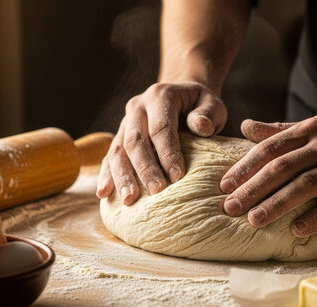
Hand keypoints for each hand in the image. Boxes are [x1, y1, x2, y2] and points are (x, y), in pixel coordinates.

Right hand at [97, 81, 226, 204]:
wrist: (183, 99)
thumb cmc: (200, 107)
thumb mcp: (212, 104)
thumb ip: (209, 114)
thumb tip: (202, 127)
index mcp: (159, 96)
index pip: (160, 127)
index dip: (168, 152)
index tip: (177, 177)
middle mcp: (137, 108)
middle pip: (136, 140)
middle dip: (145, 168)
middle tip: (156, 191)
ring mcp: (125, 123)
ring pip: (118, 150)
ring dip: (122, 176)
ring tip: (129, 200)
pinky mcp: (119, 137)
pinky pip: (109, 157)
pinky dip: (106, 175)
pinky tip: (104, 193)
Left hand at [221, 114, 316, 235]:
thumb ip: (280, 131)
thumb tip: (245, 126)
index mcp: (311, 130)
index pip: (270, 148)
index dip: (245, 167)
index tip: (224, 185)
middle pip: (283, 168)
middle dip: (253, 189)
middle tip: (230, 207)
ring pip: (306, 185)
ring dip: (277, 204)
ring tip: (254, 220)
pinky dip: (316, 217)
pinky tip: (296, 230)